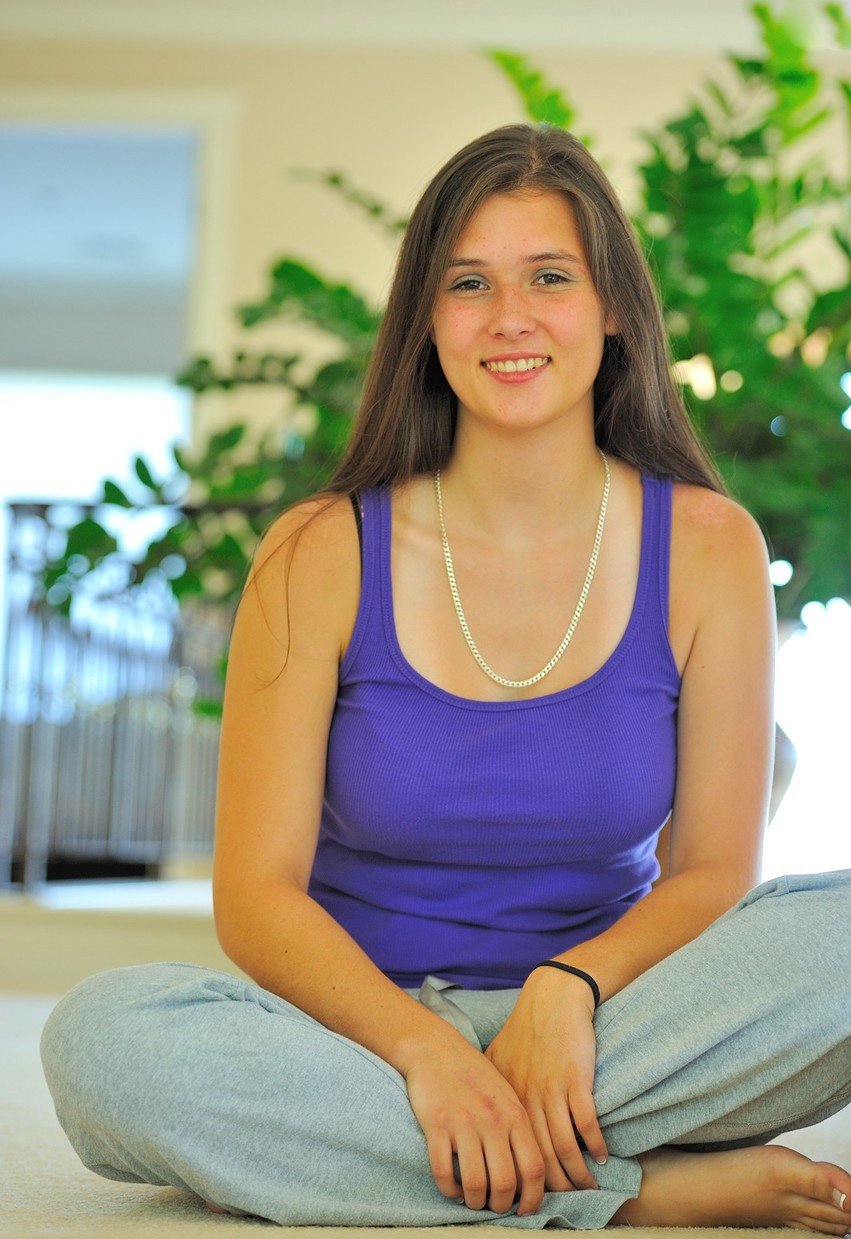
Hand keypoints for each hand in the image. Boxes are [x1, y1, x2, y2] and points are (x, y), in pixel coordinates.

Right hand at [401, 1029, 545, 1215]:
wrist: (435, 1048)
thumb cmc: (473, 1073)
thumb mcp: (506, 1093)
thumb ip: (519, 1127)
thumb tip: (531, 1171)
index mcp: (515, 1114)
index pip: (534, 1168)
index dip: (533, 1198)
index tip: (525, 1210)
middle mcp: (492, 1121)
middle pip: (506, 1183)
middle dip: (502, 1205)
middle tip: (496, 1206)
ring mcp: (464, 1123)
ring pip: (476, 1184)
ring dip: (476, 1202)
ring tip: (474, 1200)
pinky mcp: (437, 1126)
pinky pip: (444, 1174)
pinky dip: (450, 1191)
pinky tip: (454, 1189)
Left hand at [484, 967, 606, 1191]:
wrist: (552, 997)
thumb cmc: (527, 1028)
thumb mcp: (499, 1056)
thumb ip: (492, 1085)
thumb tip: (483, 1111)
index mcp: (506, 1097)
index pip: (513, 1149)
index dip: (524, 1175)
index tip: (533, 1192)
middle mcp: (525, 1098)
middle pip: (539, 1155)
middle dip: (553, 1184)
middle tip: (565, 1200)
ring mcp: (550, 1089)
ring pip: (564, 1146)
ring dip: (578, 1172)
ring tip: (588, 1185)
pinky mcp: (574, 1079)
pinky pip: (585, 1123)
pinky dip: (595, 1145)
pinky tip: (601, 1156)